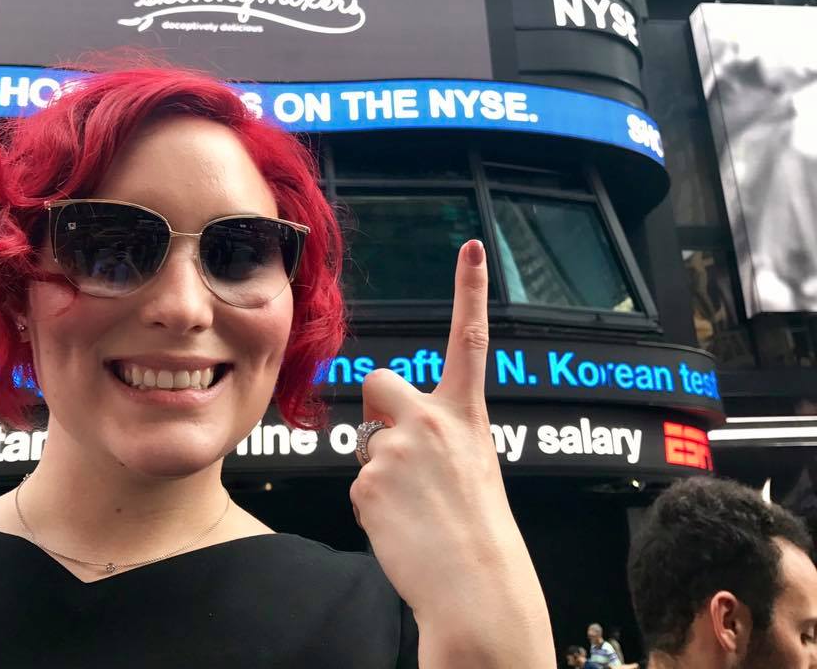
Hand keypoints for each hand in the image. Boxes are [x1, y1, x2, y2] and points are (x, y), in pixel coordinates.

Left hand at [349, 240, 551, 661]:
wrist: (475, 589)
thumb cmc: (478, 530)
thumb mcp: (473, 465)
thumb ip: (438, 434)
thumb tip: (394, 432)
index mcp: (465, 416)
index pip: (469, 339)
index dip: (471, 290)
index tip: (470, 248)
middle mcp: (430, 421)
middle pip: (379, 382)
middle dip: (379, 407)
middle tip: (400, 451)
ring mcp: (396, 449)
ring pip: (368, 446)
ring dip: (381, 474)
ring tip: (414, 511)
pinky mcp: (367, 481)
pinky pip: (358, 485)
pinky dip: (373, 507)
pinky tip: (400, 527)